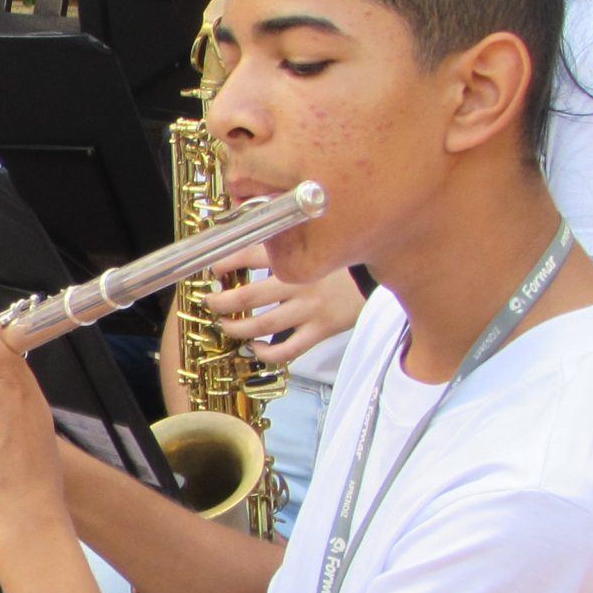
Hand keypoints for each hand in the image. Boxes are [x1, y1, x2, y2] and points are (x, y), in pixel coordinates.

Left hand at [197, 250, 363, 366]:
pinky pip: (288, 349)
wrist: (380, 277)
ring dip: (236, 329)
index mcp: (297, 258)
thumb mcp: (313, 244)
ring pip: (262, 325)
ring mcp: (310, 309)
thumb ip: (281, 244)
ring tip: (226, 326)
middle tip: (212, 302)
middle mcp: (300, 283)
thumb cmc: (341, 261)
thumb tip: (242, 239)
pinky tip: (255, 348)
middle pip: (248, 297)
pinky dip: (266, 353)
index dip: (224, 263)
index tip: (213, 269)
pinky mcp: (321, 329)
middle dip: (221, 302)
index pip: (250, 255)